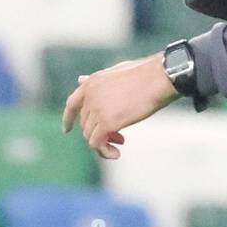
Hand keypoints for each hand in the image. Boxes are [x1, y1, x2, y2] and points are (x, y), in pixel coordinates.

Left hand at [61, 54, 179, 159]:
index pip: (72, 104)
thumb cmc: (144, 74)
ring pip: (90, 135)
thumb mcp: (115, 72)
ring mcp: (97, 109)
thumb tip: (80, 80)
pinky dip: (104, 151)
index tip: (67, 130)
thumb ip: (97, 81)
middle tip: (119, 137)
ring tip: (121, 142)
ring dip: (104, 142)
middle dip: (99, 132)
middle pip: (85, 123)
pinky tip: (116, 154)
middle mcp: (90, 96)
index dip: (68, 118)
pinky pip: (97, 143)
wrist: (159, 78)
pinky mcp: (106, 122)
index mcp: (91, 83)